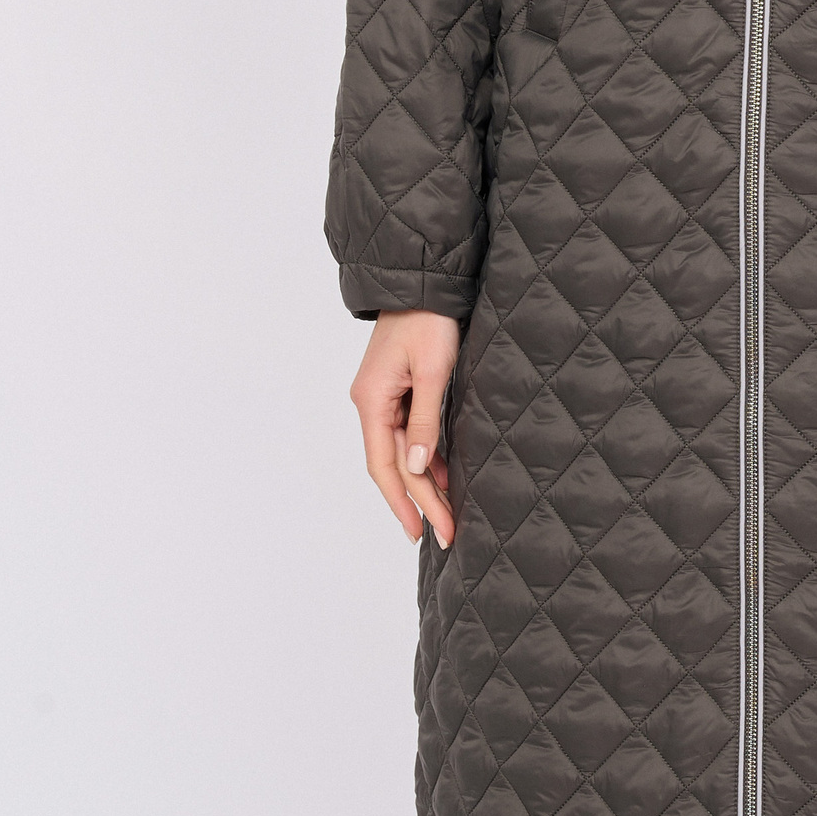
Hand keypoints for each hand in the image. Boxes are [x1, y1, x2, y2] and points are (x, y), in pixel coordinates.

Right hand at [351, 308, 461, 549]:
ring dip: (424, 483)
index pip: (383, 466)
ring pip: (402, 452)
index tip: (420, 531)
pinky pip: (410, 433)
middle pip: (394, 464)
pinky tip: (443, 476)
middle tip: (442, 534)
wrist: (424, 281)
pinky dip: (426, 456)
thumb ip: (426, 420)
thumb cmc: (428, 319)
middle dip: (419, 501)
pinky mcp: (400, 390)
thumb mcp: (433, 370)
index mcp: (372, 401)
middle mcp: (372, 403)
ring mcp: (385, 397)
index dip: (402, 502)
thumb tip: (419, 468)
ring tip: (444, 515)